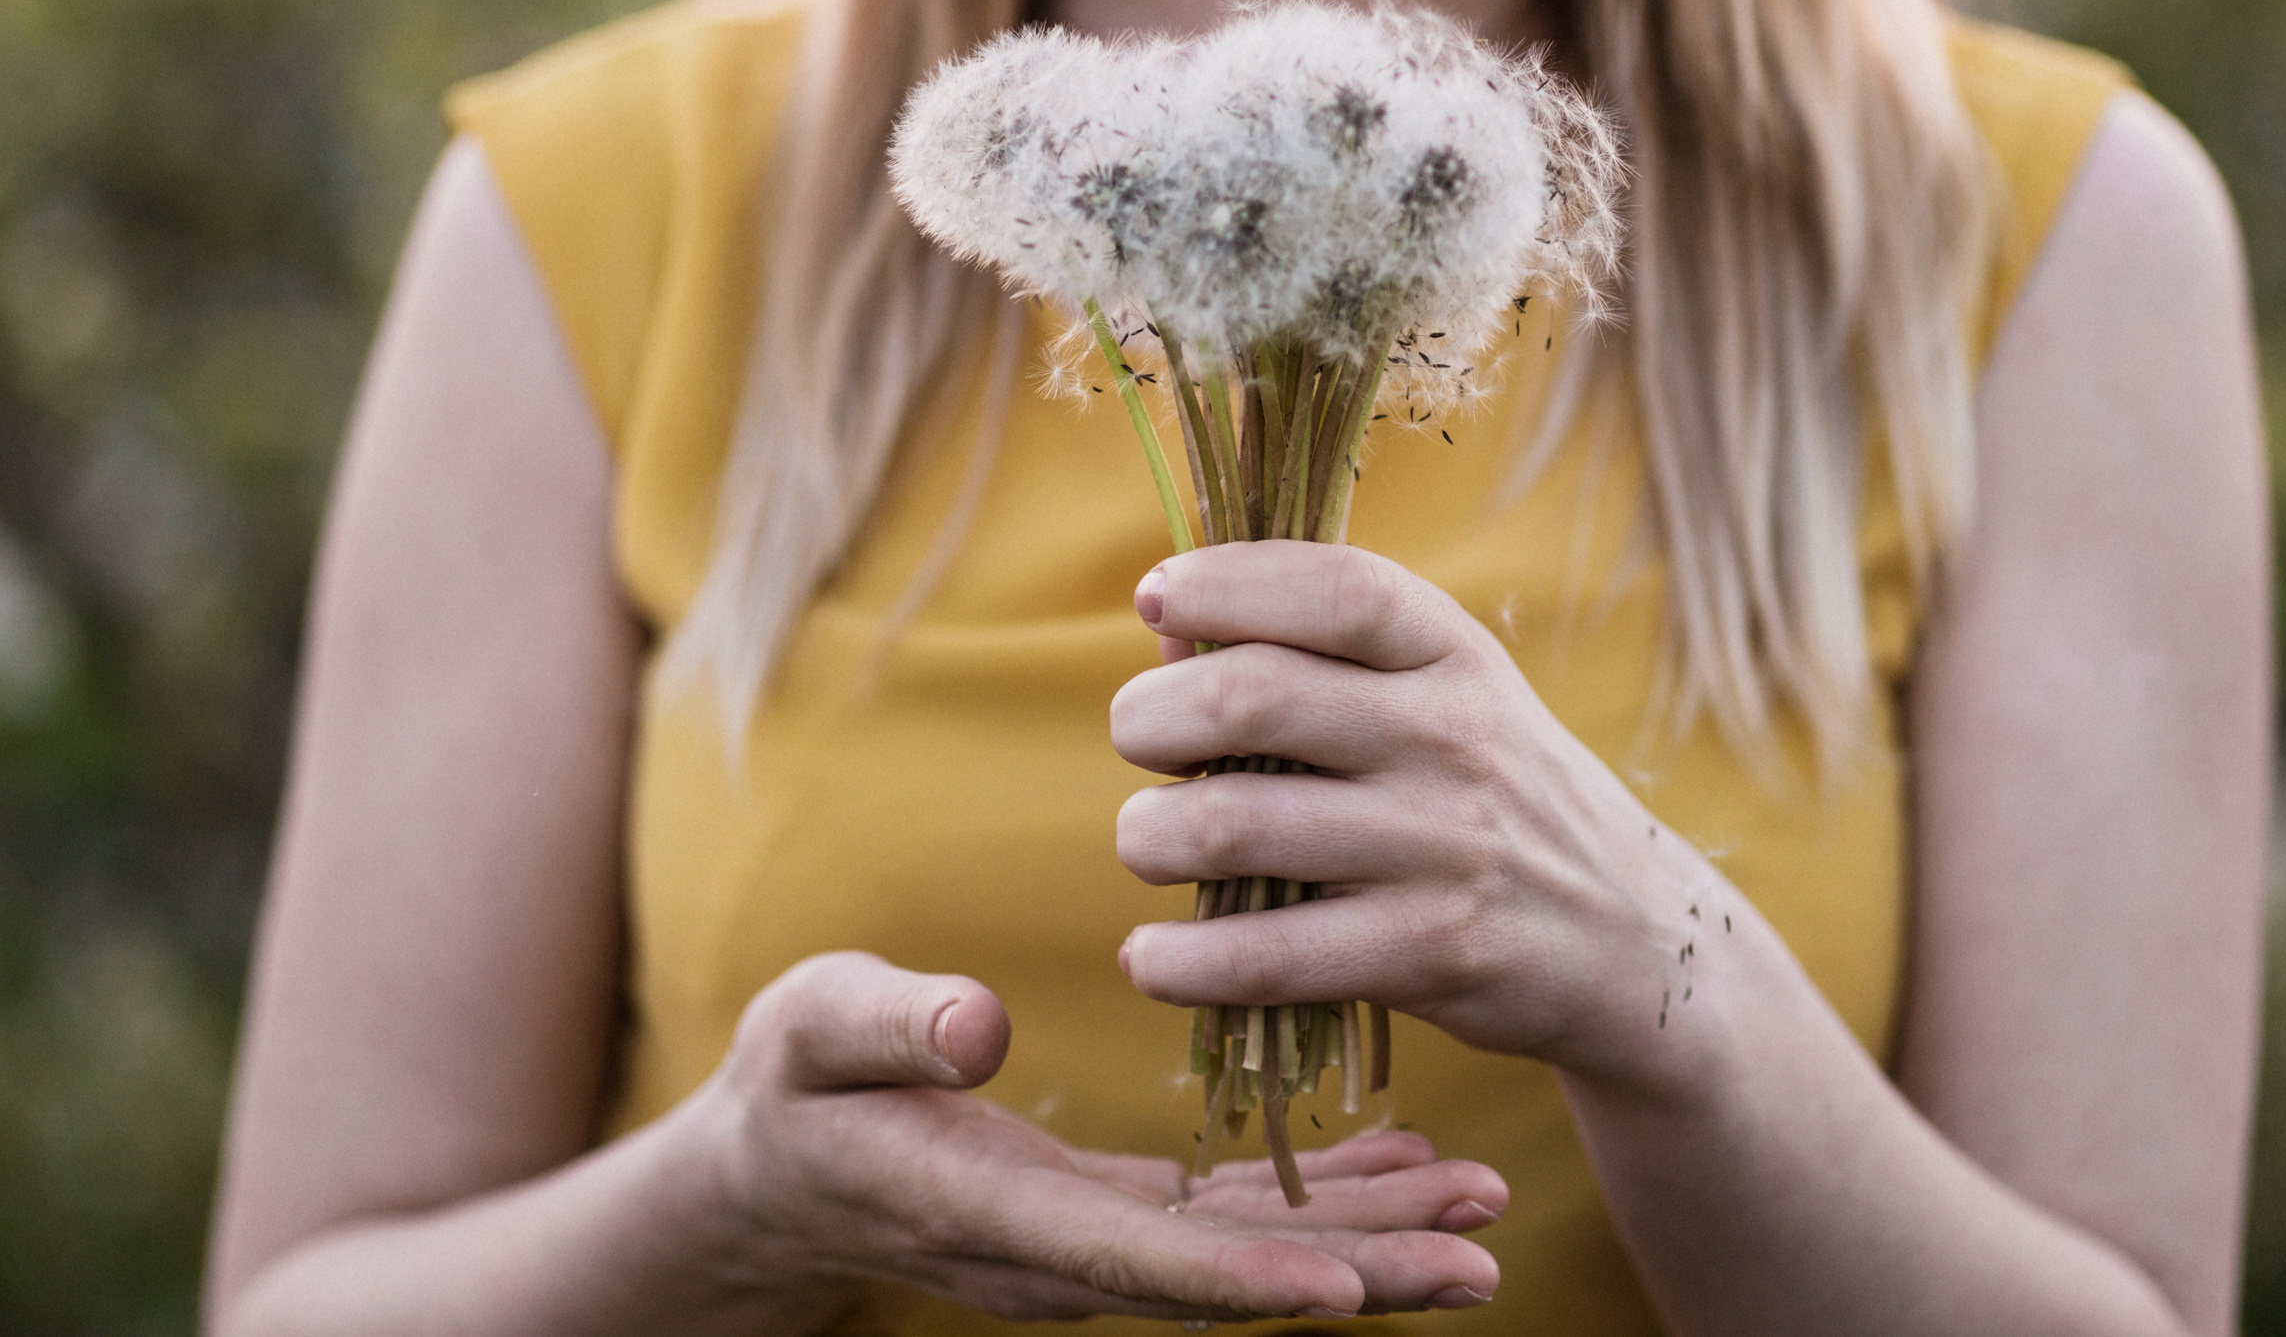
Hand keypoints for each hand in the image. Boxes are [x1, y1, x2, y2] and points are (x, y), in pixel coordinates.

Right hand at [679, 951, 1508, 1323]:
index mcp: (994, 1212)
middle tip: (1483, 1255)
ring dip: (1370, 1240)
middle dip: (1362, 1275)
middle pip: (1228, 1281)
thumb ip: (889, 1028)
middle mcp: (1062, 1253)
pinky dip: (1324, 1202)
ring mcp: (1096, 1244)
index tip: (1349, 1287)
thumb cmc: (791, 1087)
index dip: (1246, 1275)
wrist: (772, 1175)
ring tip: (1479, 1210)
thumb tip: (976, 1028)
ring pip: (1251, 1256)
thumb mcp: (813, 1028)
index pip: (1137, 1256)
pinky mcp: (1114, 1216)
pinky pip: (1233, 1221)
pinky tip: (1402, 1169)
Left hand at [1110, 542, 1719, 1094]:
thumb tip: (1168, 648)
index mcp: (1453, 654)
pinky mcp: (1429, 952)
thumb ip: (1325, 663)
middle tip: (1137, 739)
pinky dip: (1179, 961)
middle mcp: (1451, 736)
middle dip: (1151, 717)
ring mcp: (1442, 846)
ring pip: (1233, 825)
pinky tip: (1152, 957)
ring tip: (1148, 845)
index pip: (1333, 588)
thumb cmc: (1495, 798)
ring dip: (1147, 837)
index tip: (1152, 600)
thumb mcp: (1449, 699)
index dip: (1226, 583)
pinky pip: (1265, 955)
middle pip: (1252, 696)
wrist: (1631, 939)